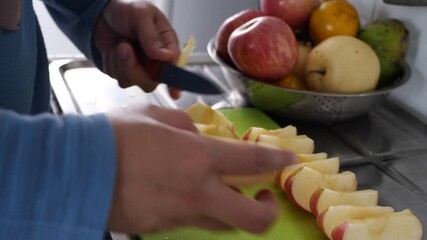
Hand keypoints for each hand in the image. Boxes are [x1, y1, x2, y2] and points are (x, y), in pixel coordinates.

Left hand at [94, 0, 180, 98]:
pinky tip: (113, 49)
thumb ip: (152, 37)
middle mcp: (156, 61)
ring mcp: (140, 68)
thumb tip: (166, 56)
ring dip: (120, 63)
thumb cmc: (127, 10)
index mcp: (167, 46)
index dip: (175, 82)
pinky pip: (117, 77)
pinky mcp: (125, 72)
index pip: (175, 68)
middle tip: (124, 48)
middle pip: (151, 81)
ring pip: (132, 81)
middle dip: (134, 69)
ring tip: (120, 43)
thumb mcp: (142, 15)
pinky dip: (111, 63)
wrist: (103, 13)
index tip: (173, 91)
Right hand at [107, 105, 296, 234]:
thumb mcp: (155, 117)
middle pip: (250, 218)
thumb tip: (199, 138)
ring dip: (227, 208)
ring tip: (215, 191)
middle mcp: (196, 192)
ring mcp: (179, 216)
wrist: (74, 170)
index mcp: (198, 157)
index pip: (251, 162)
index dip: (276, 160)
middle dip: (267, 211)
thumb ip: (186, 128)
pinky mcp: (161, 228)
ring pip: (219, 222)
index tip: (288, 160)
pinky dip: (191, 208)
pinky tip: (173, 193)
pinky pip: (187, 220)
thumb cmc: (116, 135)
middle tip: (263, 196)